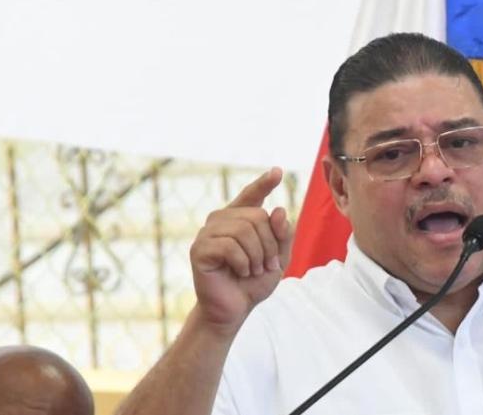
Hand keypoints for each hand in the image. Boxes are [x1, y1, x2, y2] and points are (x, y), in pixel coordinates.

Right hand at [188, 167, 290, 334]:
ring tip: (253, 270)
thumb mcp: (278, 258)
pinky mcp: (199, 249)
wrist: (234, 309)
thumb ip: (282, 234)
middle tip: (267, 265)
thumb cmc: (254, 283)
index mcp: (240, 220)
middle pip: (257, 216)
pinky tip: (240, 272)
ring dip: (257, 255)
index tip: (277, 171)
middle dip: (270, 244)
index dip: (264, 183)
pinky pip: (229, 246)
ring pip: (244, 230)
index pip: (252, 195)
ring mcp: (208, 233)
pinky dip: (243, 262)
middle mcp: (221, 220)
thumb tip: (277, 209)